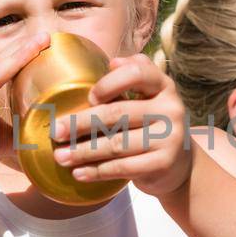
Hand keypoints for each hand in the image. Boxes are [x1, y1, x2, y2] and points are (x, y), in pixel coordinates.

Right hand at [0, 33, 48, 183]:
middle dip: (25, 49)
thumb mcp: (5, 135)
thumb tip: (50, 129)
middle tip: (46, 36)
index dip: (26, 53)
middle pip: (1, 62)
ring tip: (32, 45)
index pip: (6, 65)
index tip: (48, 42)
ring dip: (13, 59)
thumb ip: (22, 126)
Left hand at [52, 53, 191, 196]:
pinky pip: (123, 168)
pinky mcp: (164, 163)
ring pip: (116, 144)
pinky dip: (97, 172)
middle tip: (55, 132)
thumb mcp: (149, 96)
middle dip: (81, 123)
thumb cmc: (151, 124)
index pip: (137, 73)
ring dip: (83, 152)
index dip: (109, 83)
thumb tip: (111, 62)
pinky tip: (78, 173)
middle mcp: (171, 109)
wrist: (180, 165)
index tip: (89, 98)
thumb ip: (131, 76)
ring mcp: (170, 138)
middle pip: (117, 113)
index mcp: (164, 85)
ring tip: (60, 156)